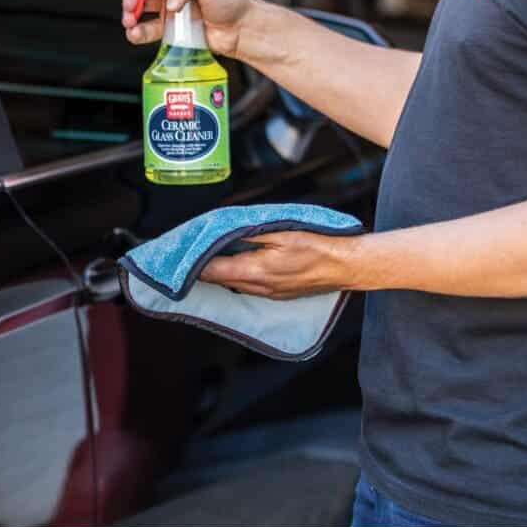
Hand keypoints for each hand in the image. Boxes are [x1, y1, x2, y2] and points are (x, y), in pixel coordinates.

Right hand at [120, 0, 254, 58]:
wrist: (243, 29)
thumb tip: (167, 1)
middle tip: (131, 3)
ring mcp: (170, 5)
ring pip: (139, 5)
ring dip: (130, 12)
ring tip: (130, 20)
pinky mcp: (171, 26)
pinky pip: (148, 28)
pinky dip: (137, 31)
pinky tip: (135, 33)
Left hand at [198, 231, 359, 299]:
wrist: (344, 267)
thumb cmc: (317, 247)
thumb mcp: (280, 232)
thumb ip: (249, 233)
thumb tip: (224, 231)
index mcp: (255, 271)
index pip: (213, 271)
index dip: (193, 264)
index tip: (181, 254)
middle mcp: (258, 287)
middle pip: (219, 280)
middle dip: (203, 267)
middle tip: (190, 252)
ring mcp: (268, 293)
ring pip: (233, 284)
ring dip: (219, 272)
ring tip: (207, 256)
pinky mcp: (277, 294)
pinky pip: (248, 287)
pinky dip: (236, 276)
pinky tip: (235, 265)